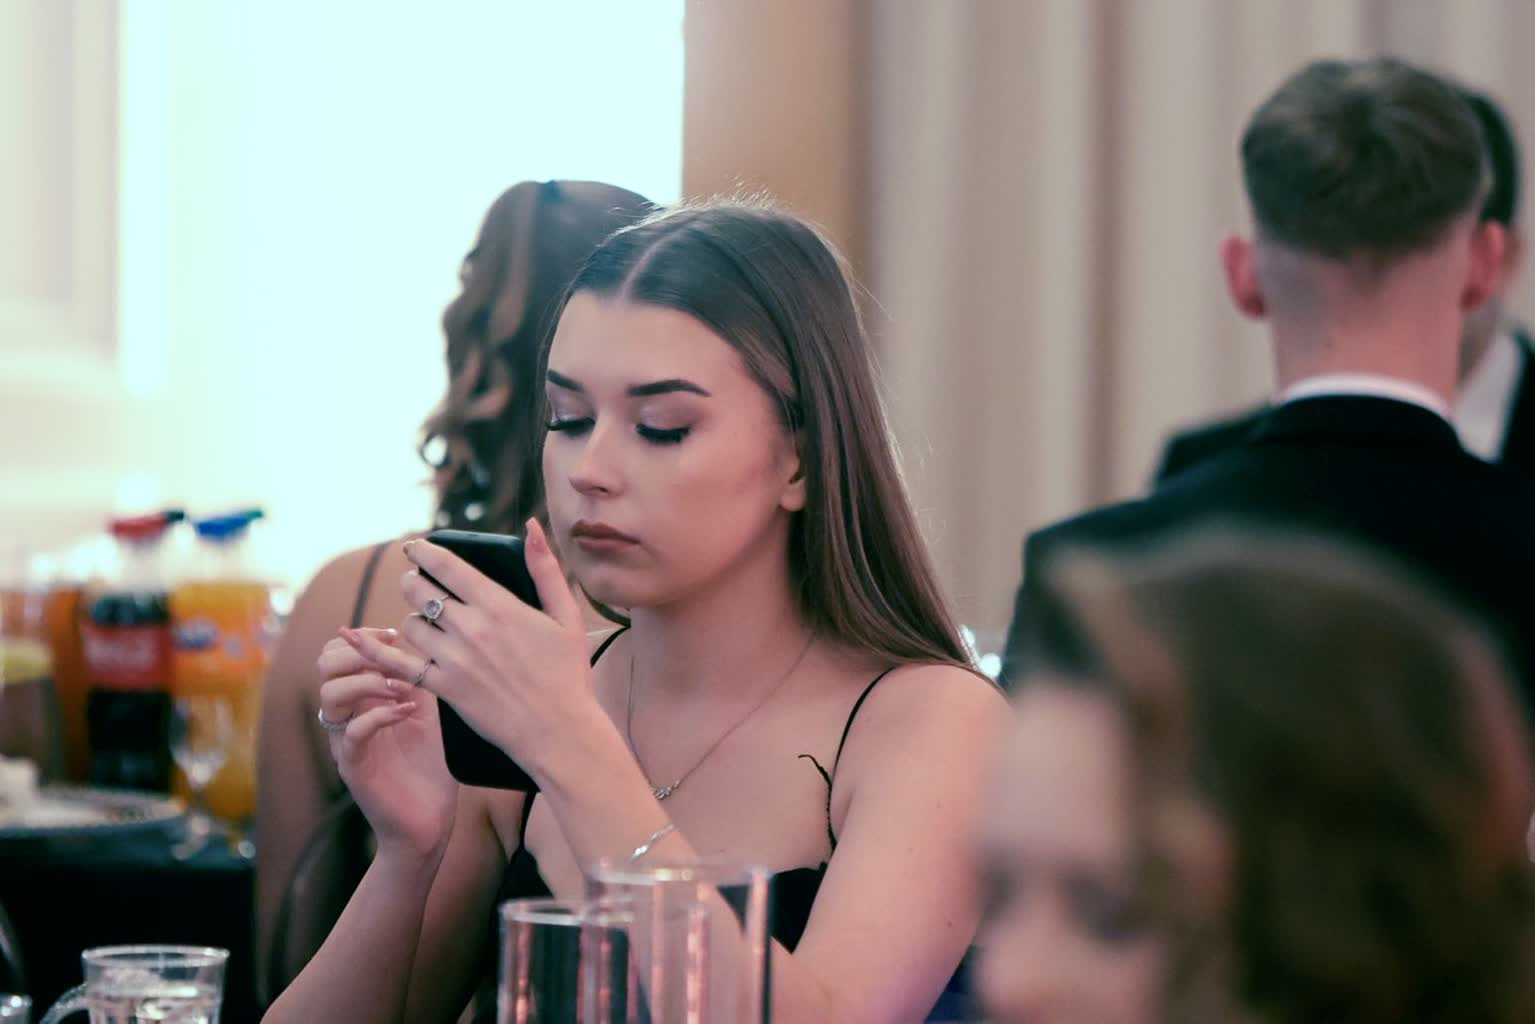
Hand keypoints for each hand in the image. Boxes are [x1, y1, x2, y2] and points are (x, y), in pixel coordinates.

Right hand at [317, 629, 457, 856]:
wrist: (429, 822)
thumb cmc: (429, 767)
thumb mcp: (428, 711)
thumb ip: (416, 678)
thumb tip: (414, 638)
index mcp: (360, 700)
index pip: (337, 653)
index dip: (363, 637)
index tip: (394, 635)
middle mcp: (347, 717)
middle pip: (325, 666)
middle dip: (359, 652)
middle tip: (394, 660)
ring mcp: (347, 742)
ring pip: (331, 695)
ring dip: (369, 682)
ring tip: (401, 690)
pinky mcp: (354, 768)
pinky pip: (352, 732)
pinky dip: (380, 715)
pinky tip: (407, 712)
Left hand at [343, 520, 599, 787]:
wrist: (557, 731)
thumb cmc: (567, 673)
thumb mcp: (566, 616)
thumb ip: (545, 568)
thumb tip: (533, 526)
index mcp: (498, 605)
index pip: (447, 566)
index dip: (424, 551)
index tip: (414, 547)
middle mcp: (470, 628)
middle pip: (419, 590)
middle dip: (414, 582)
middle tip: (417, 583)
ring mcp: (453, 659)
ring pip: (410, 625)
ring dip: (412, 619)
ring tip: (425, 623)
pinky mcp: (443, 688)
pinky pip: (398, 664)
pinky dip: (375, 650)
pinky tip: (356, 638)